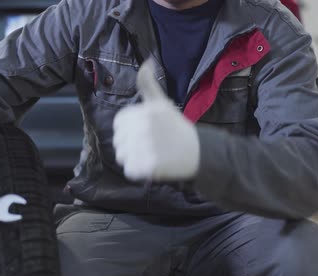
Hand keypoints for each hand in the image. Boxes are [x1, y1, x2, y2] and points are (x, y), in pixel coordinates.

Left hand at [113, 60, 199, 180]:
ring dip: (132, 159)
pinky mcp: (149, 167)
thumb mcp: (162, 102)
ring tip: (149, 155)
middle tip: (148, 145)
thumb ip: (148, 83)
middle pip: (118, 141)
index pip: (118, 124)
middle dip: (130, 145)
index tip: (142, 132)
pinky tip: (151, 165)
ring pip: (122, 157)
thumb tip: (147, 61)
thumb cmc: (177, 127)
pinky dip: (137, 171)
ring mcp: (146, 148)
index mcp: (145, 112)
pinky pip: (129, 171)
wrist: (198, 151)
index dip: (128, 130)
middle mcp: (144, 129)